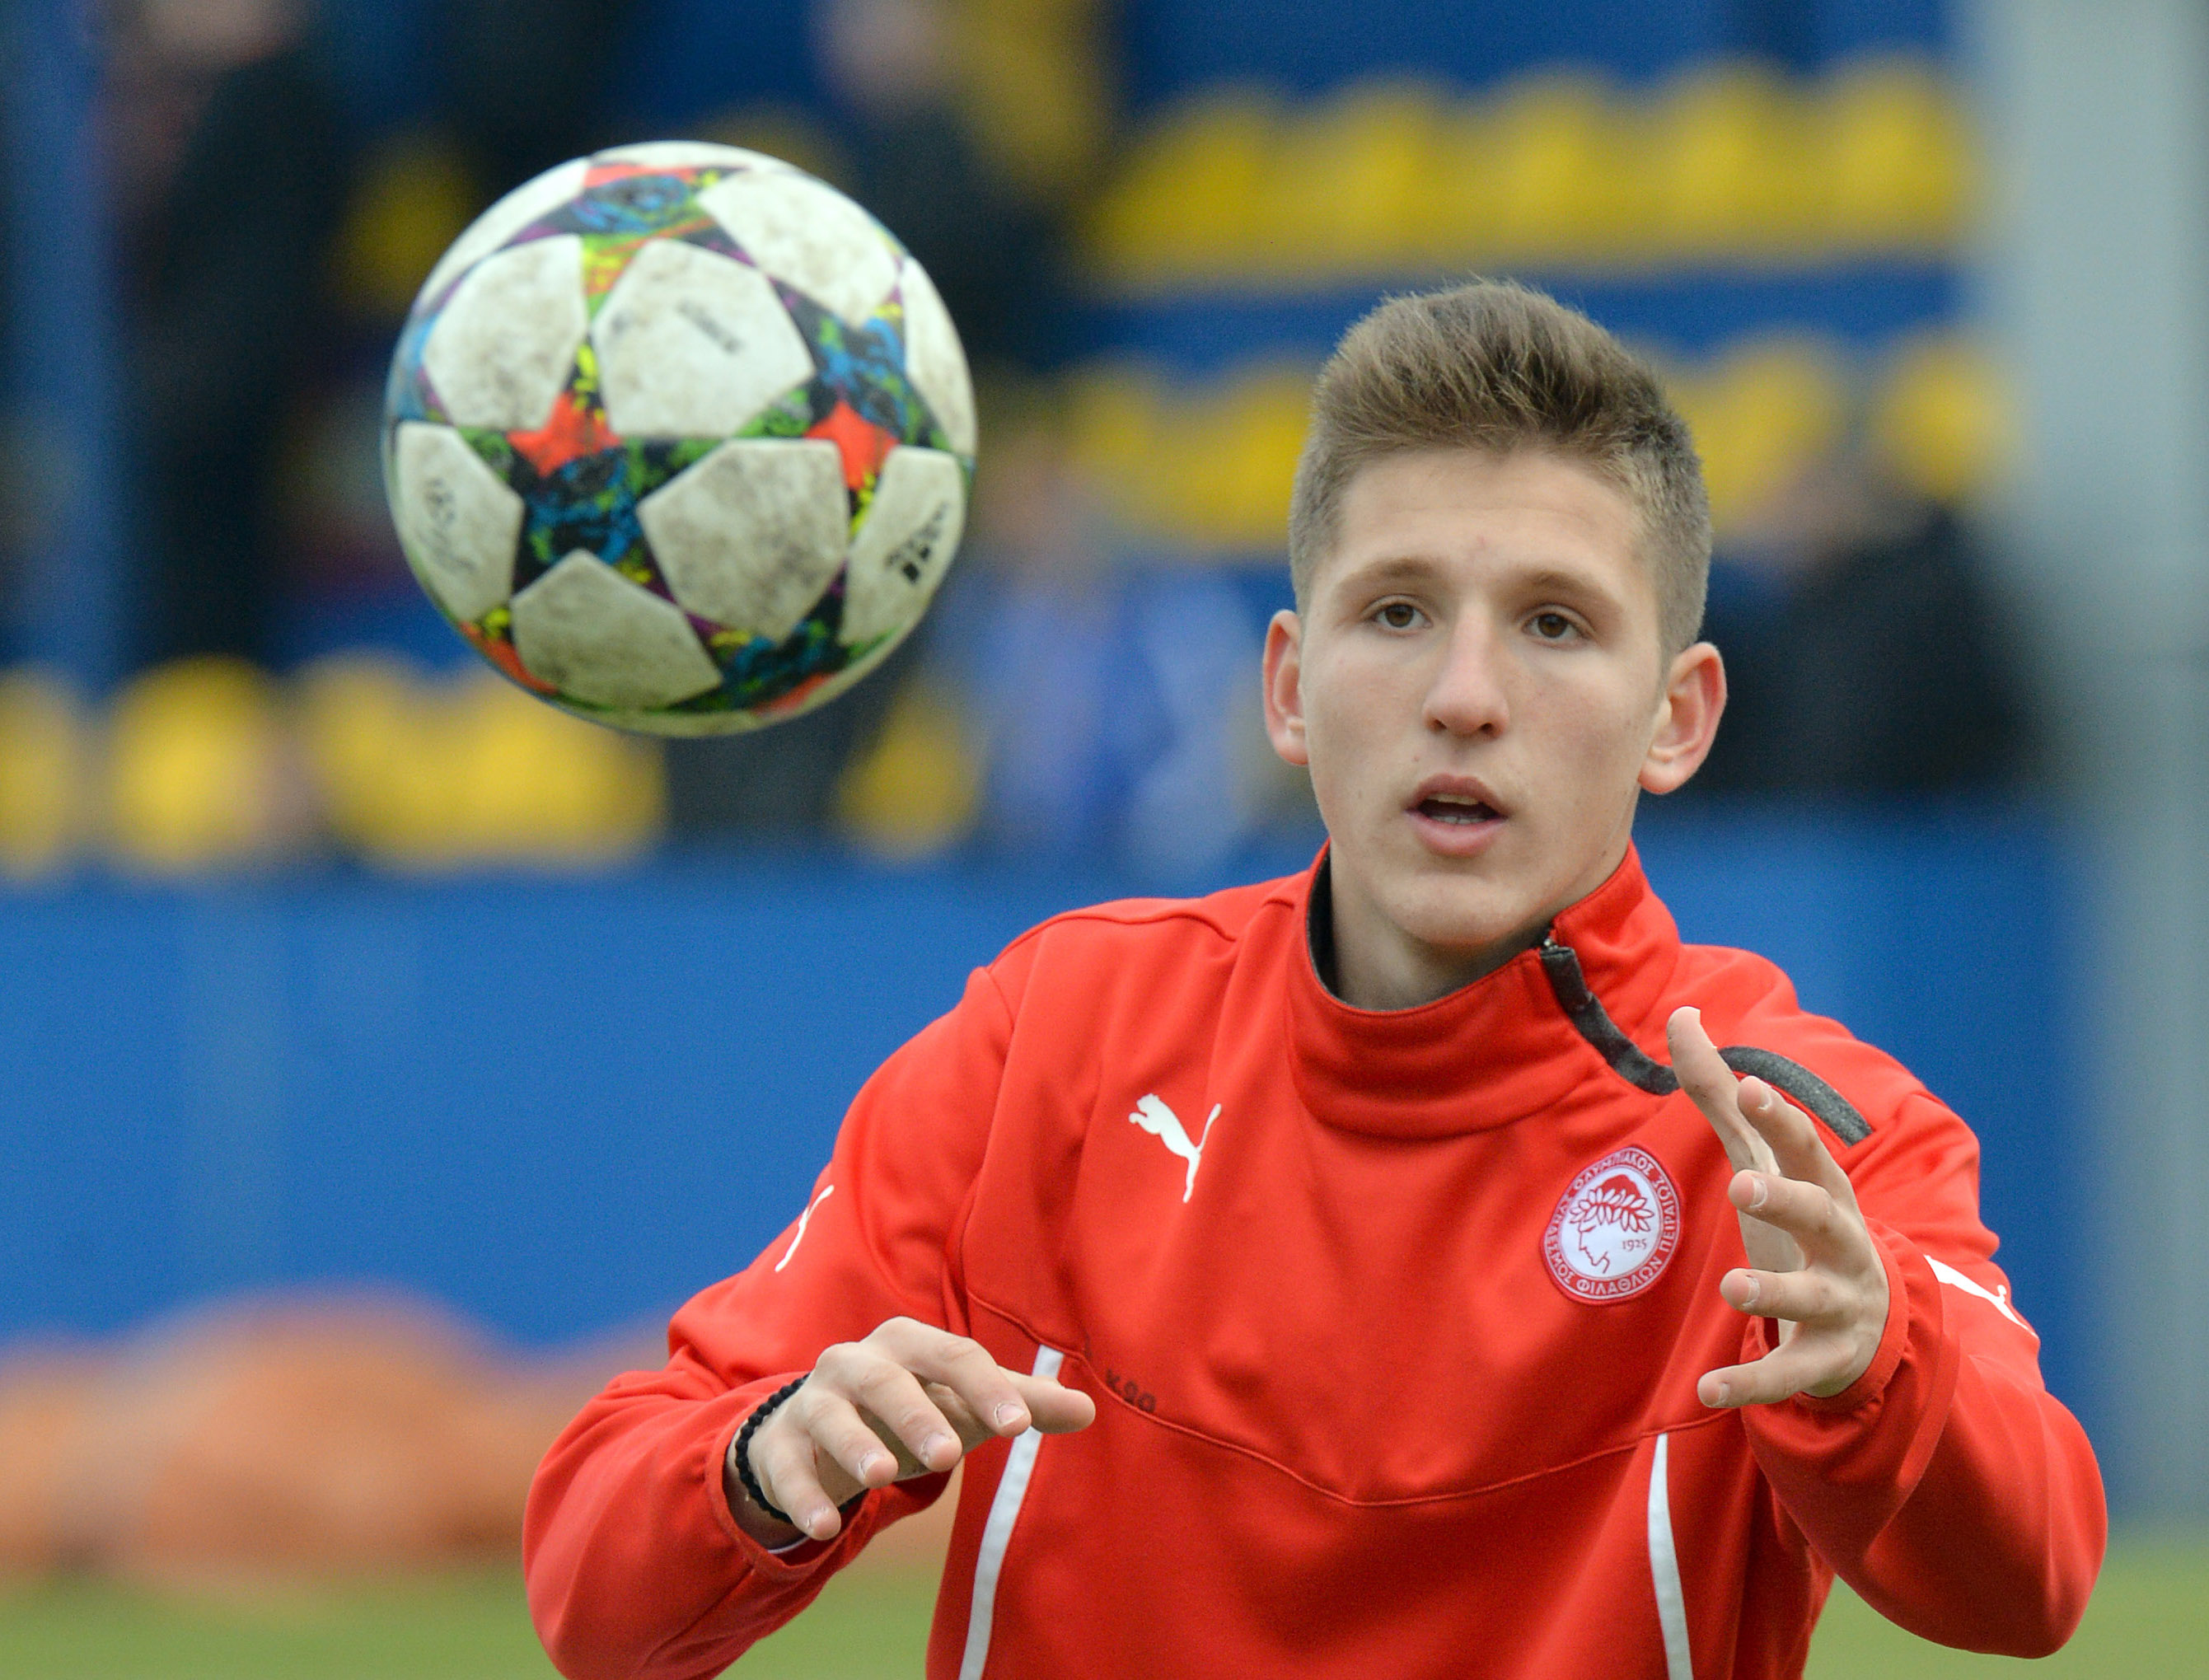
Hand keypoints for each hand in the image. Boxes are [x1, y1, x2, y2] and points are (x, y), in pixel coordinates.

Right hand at [731, 1317, 1095, 1543]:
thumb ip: (1020, 1405)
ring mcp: (813, 1401)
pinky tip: (822, 1528)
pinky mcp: (782, 1445)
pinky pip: (789, 1467)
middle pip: (888, 1381)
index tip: (1018, 1427)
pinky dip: (804, 1495)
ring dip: (855, 1444)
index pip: (954, 1357)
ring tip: (880, 1476)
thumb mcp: (963, 1404)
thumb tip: (1088, 1410)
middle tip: (949, 1456)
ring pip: (831, 1416)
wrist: (816, 1427)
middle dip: (917, 1415)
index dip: (987, 1389)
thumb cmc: (909, 1409)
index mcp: (908, 1343)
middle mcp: (856, 1362)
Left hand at [1667, 1008, 1890, 1407]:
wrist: (1872, 1323)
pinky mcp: (1824, 1358)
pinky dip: (1749, 1385)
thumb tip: (1681, 1013)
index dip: (1780, 1118)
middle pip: (1819, 1213)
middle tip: (1743, 1184)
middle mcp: (1842, 1243)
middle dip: (1786, 1198)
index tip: (1751, 1088)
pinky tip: (1705, 1394)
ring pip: (1809, 1297)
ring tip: (1733, 1287)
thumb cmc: (1803, 1223)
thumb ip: (1719, 1094)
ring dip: (1773, 1292)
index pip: (1805, 1147)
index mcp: (1825, 1190)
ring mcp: (1840, 1303)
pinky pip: (1786, 1373)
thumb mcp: (1767, 1161)